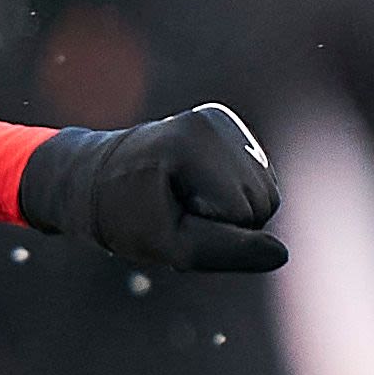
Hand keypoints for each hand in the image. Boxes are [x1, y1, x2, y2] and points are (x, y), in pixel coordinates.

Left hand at [17, 106, 284, 274]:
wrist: (93, 180)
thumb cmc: (125, 217)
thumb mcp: (168, 245)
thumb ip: (223, 252)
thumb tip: (280, 255)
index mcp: (193, 144)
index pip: (245, 214)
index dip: (214, 232)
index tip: (171, 219)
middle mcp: (213, 122)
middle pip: (263, 200)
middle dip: (225, 221)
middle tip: (176, 212)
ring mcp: (221, 120)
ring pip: (267, 191)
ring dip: (230, 209)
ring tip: (184, 200)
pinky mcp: (225, 125)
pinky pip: (259, 177)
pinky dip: (232, 192)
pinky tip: (195, 187)